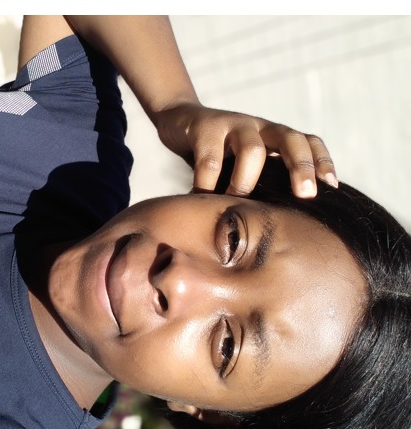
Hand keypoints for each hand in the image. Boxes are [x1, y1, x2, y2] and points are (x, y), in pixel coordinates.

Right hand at [154, 102, 337, 197]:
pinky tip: (199, 199)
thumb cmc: (216, 153)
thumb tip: (276, 224)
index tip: (332, 188)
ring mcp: (233, 125)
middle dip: (301, 168)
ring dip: (245, 182)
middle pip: (291, 139)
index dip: (322, 162)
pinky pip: (210, 160)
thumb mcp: (242, 164)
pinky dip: (206, 185)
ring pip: (252, 151)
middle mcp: (260, 127)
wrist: (179, 121)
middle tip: (305, 195)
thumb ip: (259, 182)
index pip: (308, 141)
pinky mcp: (205, 128)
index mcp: (274, 136)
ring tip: (234, 202)